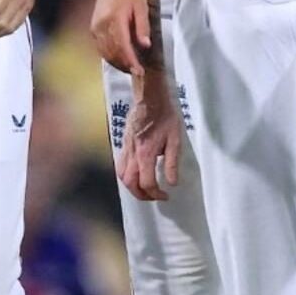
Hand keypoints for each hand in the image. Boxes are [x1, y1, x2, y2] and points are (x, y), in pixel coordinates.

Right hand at [90, 0, 151, 73]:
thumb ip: (142, 27)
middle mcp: (102, 24)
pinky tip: (118, 58)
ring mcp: (96, 27)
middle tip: (136, 72)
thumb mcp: (141, 6)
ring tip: (129, 68)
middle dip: (124, 64)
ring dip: (116, 62)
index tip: (138, 70)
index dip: (130, 60)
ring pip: (105, 52)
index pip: (123, 45)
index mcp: (115, 18)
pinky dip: (109, 55)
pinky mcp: (93, 28)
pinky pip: (100, 47)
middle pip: (112, 52)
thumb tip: (145, 45)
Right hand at [118, 72, 181, 200]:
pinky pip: (120, 164)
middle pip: (130, 183)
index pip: (147, 183)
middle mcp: (132, 154)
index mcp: (146, 154)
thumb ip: (172, 163)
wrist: (150, 98)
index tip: (166, 195)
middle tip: (154, 196)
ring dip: (131, 187)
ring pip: (122, 175)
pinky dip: (126, 175)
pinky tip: (136, 173)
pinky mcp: (124, 142)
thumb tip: (172, 183)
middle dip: (141, 195)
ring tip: (144, 189)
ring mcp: (126, 148)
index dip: (156, 194)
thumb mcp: (175, 140)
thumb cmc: (165, 117)